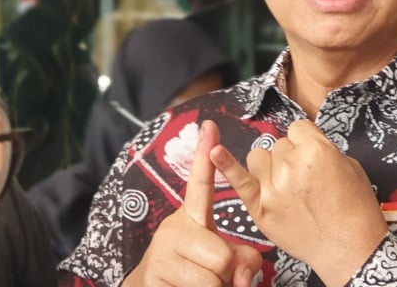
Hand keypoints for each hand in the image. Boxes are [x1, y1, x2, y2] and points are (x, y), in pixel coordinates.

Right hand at [123, 120, 261, 286]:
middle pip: (223, 255)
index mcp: (191, 218)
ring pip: (213, 280)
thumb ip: (243, 258)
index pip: (200, 184)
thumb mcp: (220, 258)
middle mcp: (173, 229)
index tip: (210, 125)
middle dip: (226, 272)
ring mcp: (161, 254)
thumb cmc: (192, 271)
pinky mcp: (154, 277)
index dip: (205, 156)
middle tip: (214, 274)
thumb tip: (243, 275)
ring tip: (200, 284)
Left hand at [211, 120, 387, 286]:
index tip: (311, 155)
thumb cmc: (355, 210)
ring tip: (286, 185)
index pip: (298, 129)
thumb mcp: (350, 166)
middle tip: (306, 179)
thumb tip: (305, 146)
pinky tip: (212, 151)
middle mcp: (291, 165)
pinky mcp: (260, 208)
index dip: (306, 142)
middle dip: (290, 157)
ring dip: (269, 166)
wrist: (349, 249)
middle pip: (279, 145)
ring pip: (259, 158)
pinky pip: (238, 180)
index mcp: (316, 150)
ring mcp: (272, 187)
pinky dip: (225, 165)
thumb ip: (323, 150)